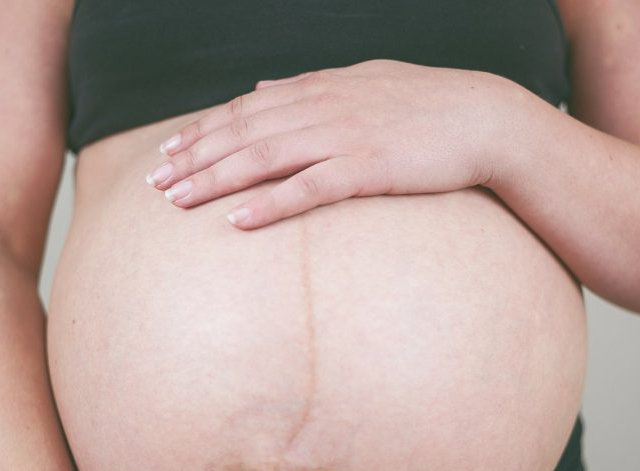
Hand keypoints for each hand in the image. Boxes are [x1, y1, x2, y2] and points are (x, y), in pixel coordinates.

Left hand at [145, 59, 506, 229]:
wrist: (486, 118)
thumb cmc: (427, 105)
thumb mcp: (363, 80)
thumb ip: (309, 85)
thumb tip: (264, 86)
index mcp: (319, 88)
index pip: (244, 108)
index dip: (201, 129)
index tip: (167, 150)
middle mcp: (323, 107)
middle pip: (242, 132)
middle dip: (192, 157)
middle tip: (153, 183)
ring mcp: (344, 135)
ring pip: (263, 157)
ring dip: (215, 178)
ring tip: (177, 201)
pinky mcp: (368, 168)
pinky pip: (309, 188)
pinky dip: (270, 203)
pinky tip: (238, 221)